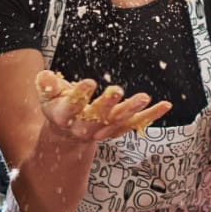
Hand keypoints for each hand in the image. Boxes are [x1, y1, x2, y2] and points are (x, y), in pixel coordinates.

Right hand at [35, 70, 170, 142]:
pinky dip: (151, 115)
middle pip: (97, 117)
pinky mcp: (118, 129)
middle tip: (117, 90)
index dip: (79, 95)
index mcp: (65, 116)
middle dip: (107, 104)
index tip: (88, 82)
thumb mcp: (47, 96)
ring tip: (144, 97)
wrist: (67, 134)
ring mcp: (103, 130)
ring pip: (118, 121)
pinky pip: (136, 123)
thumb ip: (47, 85)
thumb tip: (45, 77)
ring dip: (132, 110)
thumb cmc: (58, 107)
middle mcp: (84, 127)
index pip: (71, 107)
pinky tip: (165, 105)